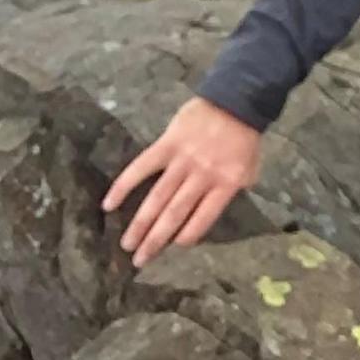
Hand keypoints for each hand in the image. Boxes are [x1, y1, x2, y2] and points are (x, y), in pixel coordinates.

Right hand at [103, 95, 263, 266]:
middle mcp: (203, 176)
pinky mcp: (167, 144)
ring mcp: (183, 161)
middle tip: (139, 261)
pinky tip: (109, 204)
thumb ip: (235, 187)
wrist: (236, 98)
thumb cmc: (244, 136)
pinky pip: (141, 167)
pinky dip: (124, 186)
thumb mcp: (250, 166)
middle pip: (175, 214)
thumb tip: (214, 208)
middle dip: (156, 240)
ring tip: (126, 244)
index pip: (203, 217)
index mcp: (227, 183)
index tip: (172, 249)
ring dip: (140, 224)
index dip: (187, 235)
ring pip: (157, 198)